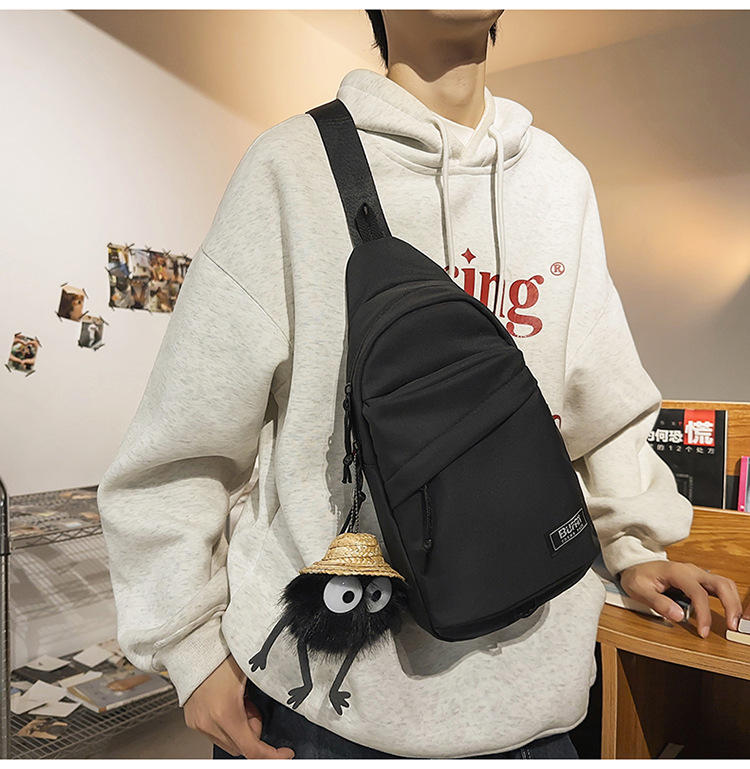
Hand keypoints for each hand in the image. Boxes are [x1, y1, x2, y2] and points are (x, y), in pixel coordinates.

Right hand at [183, 656, 293, 758]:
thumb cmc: (220, 654)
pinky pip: (216, 734)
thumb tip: (283, 700)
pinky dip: (227, 725)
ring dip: (240, 729)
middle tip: (254, 708)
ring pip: (229, 742)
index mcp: (226, 712)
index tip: (284, 753)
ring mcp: (199, 723)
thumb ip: (265, 693)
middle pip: (241, 747)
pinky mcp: (193, 721)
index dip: (271, 755)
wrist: (193, 648)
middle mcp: (209, 722)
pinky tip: (228, 704)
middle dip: (254, 732)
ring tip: (240, 702)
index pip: (252, 748)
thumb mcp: (250, 673)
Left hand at [619, 560, 742, 637]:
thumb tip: (679, 616)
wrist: (633, 564)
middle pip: (720, 584)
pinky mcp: (698, 579)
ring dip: (733, 602)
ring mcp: (696, 573)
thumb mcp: (639, 590)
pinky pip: (719, 586)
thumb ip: (658, 602)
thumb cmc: (636, 577)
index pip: (698, 593)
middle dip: (731, 605)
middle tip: (732, 626)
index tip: (703, 632)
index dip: (704, 614)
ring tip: (733, 622)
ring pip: (724, 584)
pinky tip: (729, 613)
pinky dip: (728, 599)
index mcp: (677, 572)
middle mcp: (691, 570)